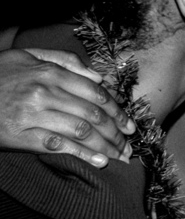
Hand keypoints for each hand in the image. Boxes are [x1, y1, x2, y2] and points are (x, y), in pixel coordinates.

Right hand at [0, 48, 135, 166]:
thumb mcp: (27, 57)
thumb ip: (64, 61)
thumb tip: (98, 75)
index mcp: (49, 73)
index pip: (96, 93)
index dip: (118, 111)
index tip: (130, 124)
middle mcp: (44, 93)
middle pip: (93, 115)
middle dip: (117, 133)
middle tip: (130, 145)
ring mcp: (32, 115)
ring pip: (82, 131)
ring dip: (107, 146)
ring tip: (120, 156)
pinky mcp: (21, 136)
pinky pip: (59, 146)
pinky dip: (83, 155)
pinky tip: (100, 162)